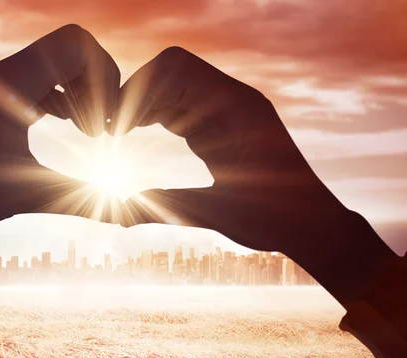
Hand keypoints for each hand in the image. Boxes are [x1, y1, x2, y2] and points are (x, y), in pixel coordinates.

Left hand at [0, 25, 121, 290]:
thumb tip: (125, 222)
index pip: (76, 43)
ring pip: (57, 65)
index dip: (106, 77)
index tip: (106, 124)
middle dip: (100, 85)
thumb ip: (79, 200)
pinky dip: (64, 98)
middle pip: (74, 49)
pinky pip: (41, 81)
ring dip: (82, 92)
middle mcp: (6, 74)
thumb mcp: (24, 194)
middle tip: (102, 131)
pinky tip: (70, 129)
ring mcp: (0, 85)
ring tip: (90, 132)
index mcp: (13, 82)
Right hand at [115, 47, 397, 302]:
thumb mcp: (215, 214)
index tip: (118, 127)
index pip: (176, 70)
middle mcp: (232, 100)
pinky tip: (139, 132)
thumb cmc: (273, 219)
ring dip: (145, 103)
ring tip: (120, 132)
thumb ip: (166, 208)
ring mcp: (227, 110)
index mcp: (237, 108)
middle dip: (137, 94)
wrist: (309, 223)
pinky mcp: (222, 124)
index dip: (139, 91)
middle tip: (113, 129)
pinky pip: (183, 104)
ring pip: (174, 85)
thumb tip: (118, 213)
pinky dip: (157, 113)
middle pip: (171, 70)